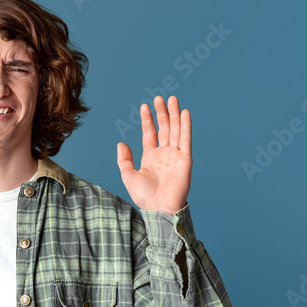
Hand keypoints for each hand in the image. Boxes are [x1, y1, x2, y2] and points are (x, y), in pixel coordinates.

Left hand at [117, 96, 191, 215]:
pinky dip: (186, 125)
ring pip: (175, 130)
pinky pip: (186, 139)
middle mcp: (164, 154)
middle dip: (162, 112)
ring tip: (172, 99)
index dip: (148, 119)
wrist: (160, 209)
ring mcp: (176, 155)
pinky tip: (184, 113)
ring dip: (174, 114)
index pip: (150, 133)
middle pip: (164, 128)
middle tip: (160, 97)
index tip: (145, 106)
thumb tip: (120, 143)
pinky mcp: (185, 159)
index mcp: (151, 157)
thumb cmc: (145, 197)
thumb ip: (124, 159)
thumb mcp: (129, 176)